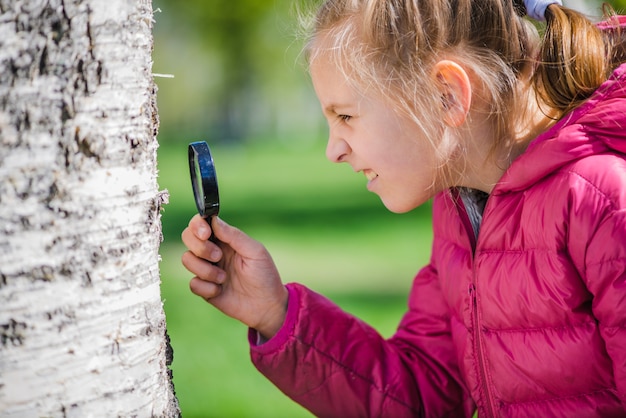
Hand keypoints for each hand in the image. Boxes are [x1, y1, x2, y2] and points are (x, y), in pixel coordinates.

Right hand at [181, 215, 287, 338]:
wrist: (267, 306)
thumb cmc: (265, 275)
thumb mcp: (255, 252)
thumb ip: (234, 236)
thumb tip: (213, 220)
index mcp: (225, 239)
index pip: (201, 224)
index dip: (198, 225)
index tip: (206, 233)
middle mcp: (213, 251)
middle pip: (188, 237)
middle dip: (200, 247)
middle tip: (218, 257)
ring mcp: (207, 269)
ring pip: (187, 259)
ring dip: (205, 269)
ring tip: (224, 278)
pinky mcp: (205, 288)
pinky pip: (193, 283)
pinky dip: (207, 288)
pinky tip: (221, 291)